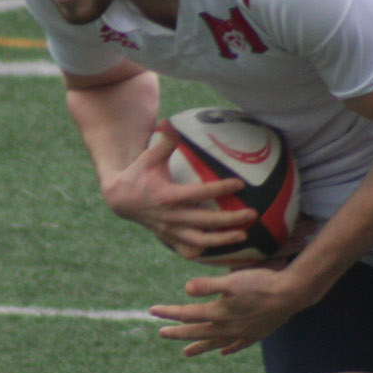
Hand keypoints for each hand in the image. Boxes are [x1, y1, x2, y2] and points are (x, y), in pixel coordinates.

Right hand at [102, 132, 256, 258]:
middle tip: (252, 213)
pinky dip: (204, 251)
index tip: (240, 184)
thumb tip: (168, 120)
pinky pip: (188, 250)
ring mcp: (170, 231)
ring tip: (243, 235)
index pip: (200, 193)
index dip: (221, 188)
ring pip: (200, 240)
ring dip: (223, 240)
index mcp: (168, 195)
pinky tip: (222, 250)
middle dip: (230, 219)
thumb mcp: (149, 157)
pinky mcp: (169, 239)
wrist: (120, 200)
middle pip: (206, 221)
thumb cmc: (139, 174)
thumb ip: (164, 141)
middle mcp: (171, 216)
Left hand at [151, 264, 311, 356]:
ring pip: (215, 342)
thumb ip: (208, 285)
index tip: (152, 311)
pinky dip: (228, 348)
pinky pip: (237, 344)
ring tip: (186, 354)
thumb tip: (186, 289)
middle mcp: (227, 327)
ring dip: (199, 346)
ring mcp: (242, 333)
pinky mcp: (256, 333)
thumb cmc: (262, 283)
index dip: (169, 313)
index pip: (187, 314)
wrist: (292, 294)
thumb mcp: (232, 280)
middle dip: (178, 332)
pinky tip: (223, 352)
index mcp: (218, 313)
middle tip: (161, 334)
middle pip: (197, 331)